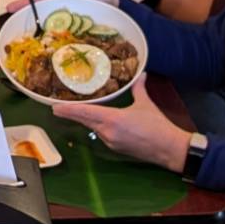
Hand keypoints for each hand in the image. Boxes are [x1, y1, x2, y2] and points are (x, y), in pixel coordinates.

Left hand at [54, 89, 189, 171]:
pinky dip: (99, 127)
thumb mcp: (146, 104)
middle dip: (71, 114)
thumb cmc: (157, 125)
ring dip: (87, 120)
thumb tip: (141, 75)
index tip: (55, 107)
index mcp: (112, 119)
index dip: (69, 110)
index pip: (85, 113)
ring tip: (78, 111)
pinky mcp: (116, 148)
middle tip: (57, 109)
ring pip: (93, 128)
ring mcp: (111, 142)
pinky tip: (100, 122)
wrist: (169, 148)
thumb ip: (139, 89)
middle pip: (85, 121)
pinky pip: (103, 135)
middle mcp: (107, 132)